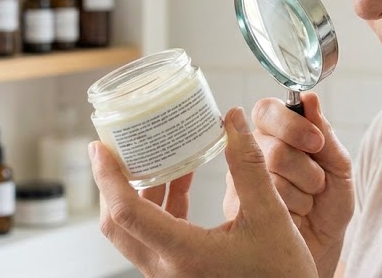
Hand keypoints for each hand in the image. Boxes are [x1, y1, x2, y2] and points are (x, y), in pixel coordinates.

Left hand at [91, 107, 316, 277]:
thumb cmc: (282, 274)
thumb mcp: (269, 215)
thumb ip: (248, 165)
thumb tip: (233, 120)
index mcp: (183, 254)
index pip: (126, 212)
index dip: (108, 178)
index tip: (99, 148)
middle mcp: (168, 270)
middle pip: (118, 224)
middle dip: (112, 184)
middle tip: (115, 150)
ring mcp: (171, 276)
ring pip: (134, 232)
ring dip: (139, 194)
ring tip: (157, 157)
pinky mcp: (181, 275)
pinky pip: (155, 238)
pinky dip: (159, 208)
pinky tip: (181, 182)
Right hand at [224, 93, 353, 277]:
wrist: (324, 247)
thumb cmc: (329, 203)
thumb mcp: (337, 166)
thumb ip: (324, 133)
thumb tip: (309, 98)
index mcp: (276, 133)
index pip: (267, 111)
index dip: (291, 124)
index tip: (316, 142)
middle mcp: (252, 152)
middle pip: (274, 149)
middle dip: (306, 170)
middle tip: (316, 183)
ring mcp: (240, 180)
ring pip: (271, 179)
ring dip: (302, 194)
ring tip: (305, 202)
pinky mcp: (236, 208)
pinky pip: (265, 204)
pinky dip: (293, 213)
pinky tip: (294, 218)